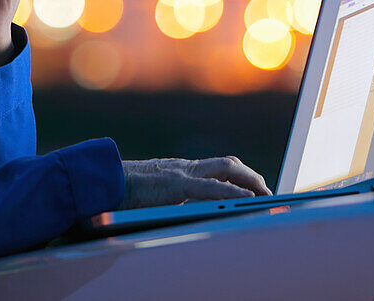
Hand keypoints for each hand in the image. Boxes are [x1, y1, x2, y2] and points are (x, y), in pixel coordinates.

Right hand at [119, 157, 270, 209]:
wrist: (105, 182)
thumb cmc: (123, 191)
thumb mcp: (153, 192)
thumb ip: (170, 196)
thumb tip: (182, 209)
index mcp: (180, 170)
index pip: (218, 166)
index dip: (240, 175)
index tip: (255, 186)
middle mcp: (185, 167)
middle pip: (229, 164)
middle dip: (252, 177)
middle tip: (268, 193)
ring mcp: (182, 173)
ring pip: (227, 169)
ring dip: (250, 181)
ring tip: (266, 195)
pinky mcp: (177, 185)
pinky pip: (212, 188)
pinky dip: (233, 194)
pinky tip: (248, 201)